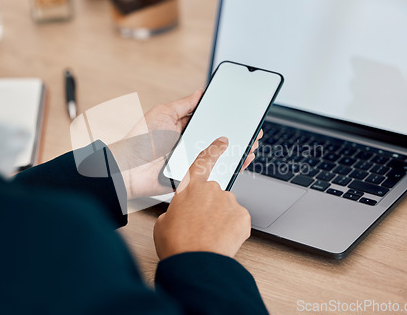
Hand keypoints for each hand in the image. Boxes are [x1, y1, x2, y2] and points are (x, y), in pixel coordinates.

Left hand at [111, 90, 262, 198]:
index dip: (224, 117)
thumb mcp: (162, 113)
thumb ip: (183, 104)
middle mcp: (189, 143)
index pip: (208, 120)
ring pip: (219, 155)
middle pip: (217, 138)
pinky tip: (241, 159)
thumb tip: (200, 92)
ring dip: (237, 149)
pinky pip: (214, 171)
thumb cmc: (140, 140)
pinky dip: (229, 166)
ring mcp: (192, 160)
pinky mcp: (192, 175)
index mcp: (182, 127)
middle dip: (236, 133)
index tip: (240, 113)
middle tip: (253, 129)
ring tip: (252, 143)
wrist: (129, 169)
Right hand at [153, 137, 250, 259]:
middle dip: (209, 207)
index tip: (223, 142)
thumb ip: (174, 211)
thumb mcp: (163, 223)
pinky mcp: (243, 216)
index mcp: (190, 188)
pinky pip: (238, 220)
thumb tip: (179, 214)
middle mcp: (212, 190)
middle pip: (214, 193)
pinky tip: (221, 240)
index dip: (213, 151)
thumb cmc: (177, 244)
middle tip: (200, 227)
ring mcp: (230, 202)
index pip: (202, 162)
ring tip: (209, 237)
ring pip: (227, 207)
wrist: (196, 264)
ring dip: (220, 219)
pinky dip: (232, 229)